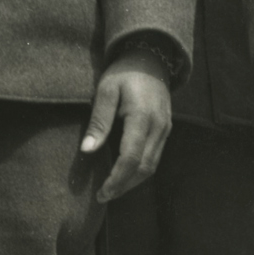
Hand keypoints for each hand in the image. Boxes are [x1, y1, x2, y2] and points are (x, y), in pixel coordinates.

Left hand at [81, 45, 172, 200]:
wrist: (150, 58)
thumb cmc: (123, 73)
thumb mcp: (106, 91)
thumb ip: (98, 121)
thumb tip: (87, 150)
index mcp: (142, 118)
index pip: (131, 158)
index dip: (116, 179)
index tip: (101, 193)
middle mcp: (159, 128)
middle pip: (144, 168)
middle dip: (124, 186)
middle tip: (104, 196)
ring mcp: (165, 129)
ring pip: (152, 165)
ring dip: (133, 181)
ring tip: (113, 189)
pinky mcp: (166, 129)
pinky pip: (155, 156)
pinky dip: (141, 169)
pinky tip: (126, 173)